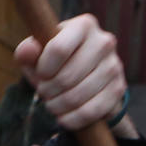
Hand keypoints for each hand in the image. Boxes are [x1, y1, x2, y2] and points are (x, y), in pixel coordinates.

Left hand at [14, 14, 128, 132]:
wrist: (87, 76)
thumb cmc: (56, 62)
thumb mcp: (39, 55)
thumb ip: (28, 52)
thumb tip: (27, 50)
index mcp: (84, 25)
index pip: (58, 49)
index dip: (43, 69)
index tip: (40, 75)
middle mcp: (104, 42)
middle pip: (66, 77)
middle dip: (47, 91)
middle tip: (44, 92)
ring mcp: (114, 65)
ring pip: (77, 96)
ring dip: (57, 106)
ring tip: (51, 103)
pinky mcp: (118, 89)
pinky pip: (90, 111)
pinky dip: (71, 119)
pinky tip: (63, 117)